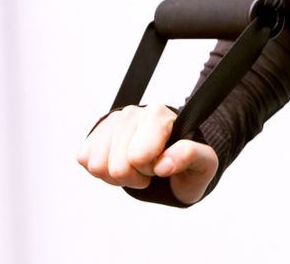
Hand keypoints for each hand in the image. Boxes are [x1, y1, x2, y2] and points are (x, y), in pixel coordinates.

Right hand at [77, 104, 218, 204]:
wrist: (171, 160)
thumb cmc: (188, 163)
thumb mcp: (204, 163)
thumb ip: (192, 156)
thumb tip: (164, 164)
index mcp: (158, 115)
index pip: (138, 156)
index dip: (151, 169)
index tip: (164, 165)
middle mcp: (132, 113)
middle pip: (117, 167)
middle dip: (135, 177)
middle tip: (150, 170)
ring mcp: (111, 122)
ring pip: (97, 166)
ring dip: (118, 177)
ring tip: (136, 168)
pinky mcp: (94, 133)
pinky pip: (85, 161)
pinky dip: (103, 172)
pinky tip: (121, 164)